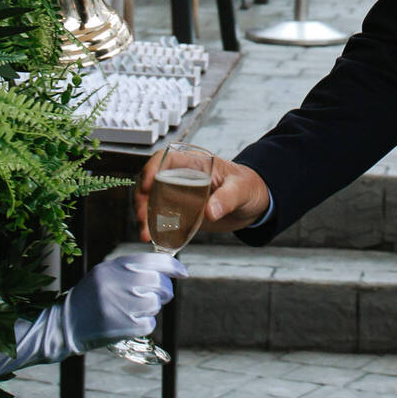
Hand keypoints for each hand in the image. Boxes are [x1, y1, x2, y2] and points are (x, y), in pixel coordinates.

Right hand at [87, 250, 185, 336]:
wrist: (66, 323)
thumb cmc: (89, 297)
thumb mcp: (105, 273)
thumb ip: (131, 269)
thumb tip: (165, 270)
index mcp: (115, 266)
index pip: (154, 260)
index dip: (173, 266)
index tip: (183, 273)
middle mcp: (120, 282)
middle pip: (160, 283)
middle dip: (163, 291)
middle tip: (156, 296)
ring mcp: (123, 305)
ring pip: (155, 304)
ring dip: (151, 308)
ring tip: (132, 310)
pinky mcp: (125, 326)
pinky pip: (149, 323)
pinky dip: (144, 324)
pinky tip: (128, 322)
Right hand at [134, 149, 271, 240]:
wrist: (254, 204)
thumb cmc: (249, 186)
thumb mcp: (241, 189)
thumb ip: (227, 198)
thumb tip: (211, 211)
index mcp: (195, 163)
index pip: (166, 159)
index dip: (152, 168)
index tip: (147, 185)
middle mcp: (182, 177)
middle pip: (152, 182)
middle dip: (142, 198)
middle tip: (142, 216)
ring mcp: (179, 195)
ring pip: (153, 202)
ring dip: (145, 216)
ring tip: (145, 233)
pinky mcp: (182, 213)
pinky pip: (162, 218)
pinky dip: (154, 228)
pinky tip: (151, 238)